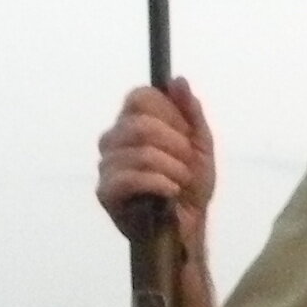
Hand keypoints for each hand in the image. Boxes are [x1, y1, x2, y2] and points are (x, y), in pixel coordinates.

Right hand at [98, 79, 214, 237]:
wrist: (189, 226)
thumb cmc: (191, 185)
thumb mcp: (201, 144)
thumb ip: (191, 112)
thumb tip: (178, 80)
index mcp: (132, 122)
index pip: (140, 97)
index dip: (170, 114)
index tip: (187, 135)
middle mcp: (113, 139)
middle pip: (141, 124)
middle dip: (176, 145)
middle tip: (188, 163)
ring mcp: (107, 165)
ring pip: (140, 152)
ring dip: (172, 169)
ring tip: (180, 182)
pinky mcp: (105, 192)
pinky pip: (130, 178)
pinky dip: (159, 184)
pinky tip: (170, 193)